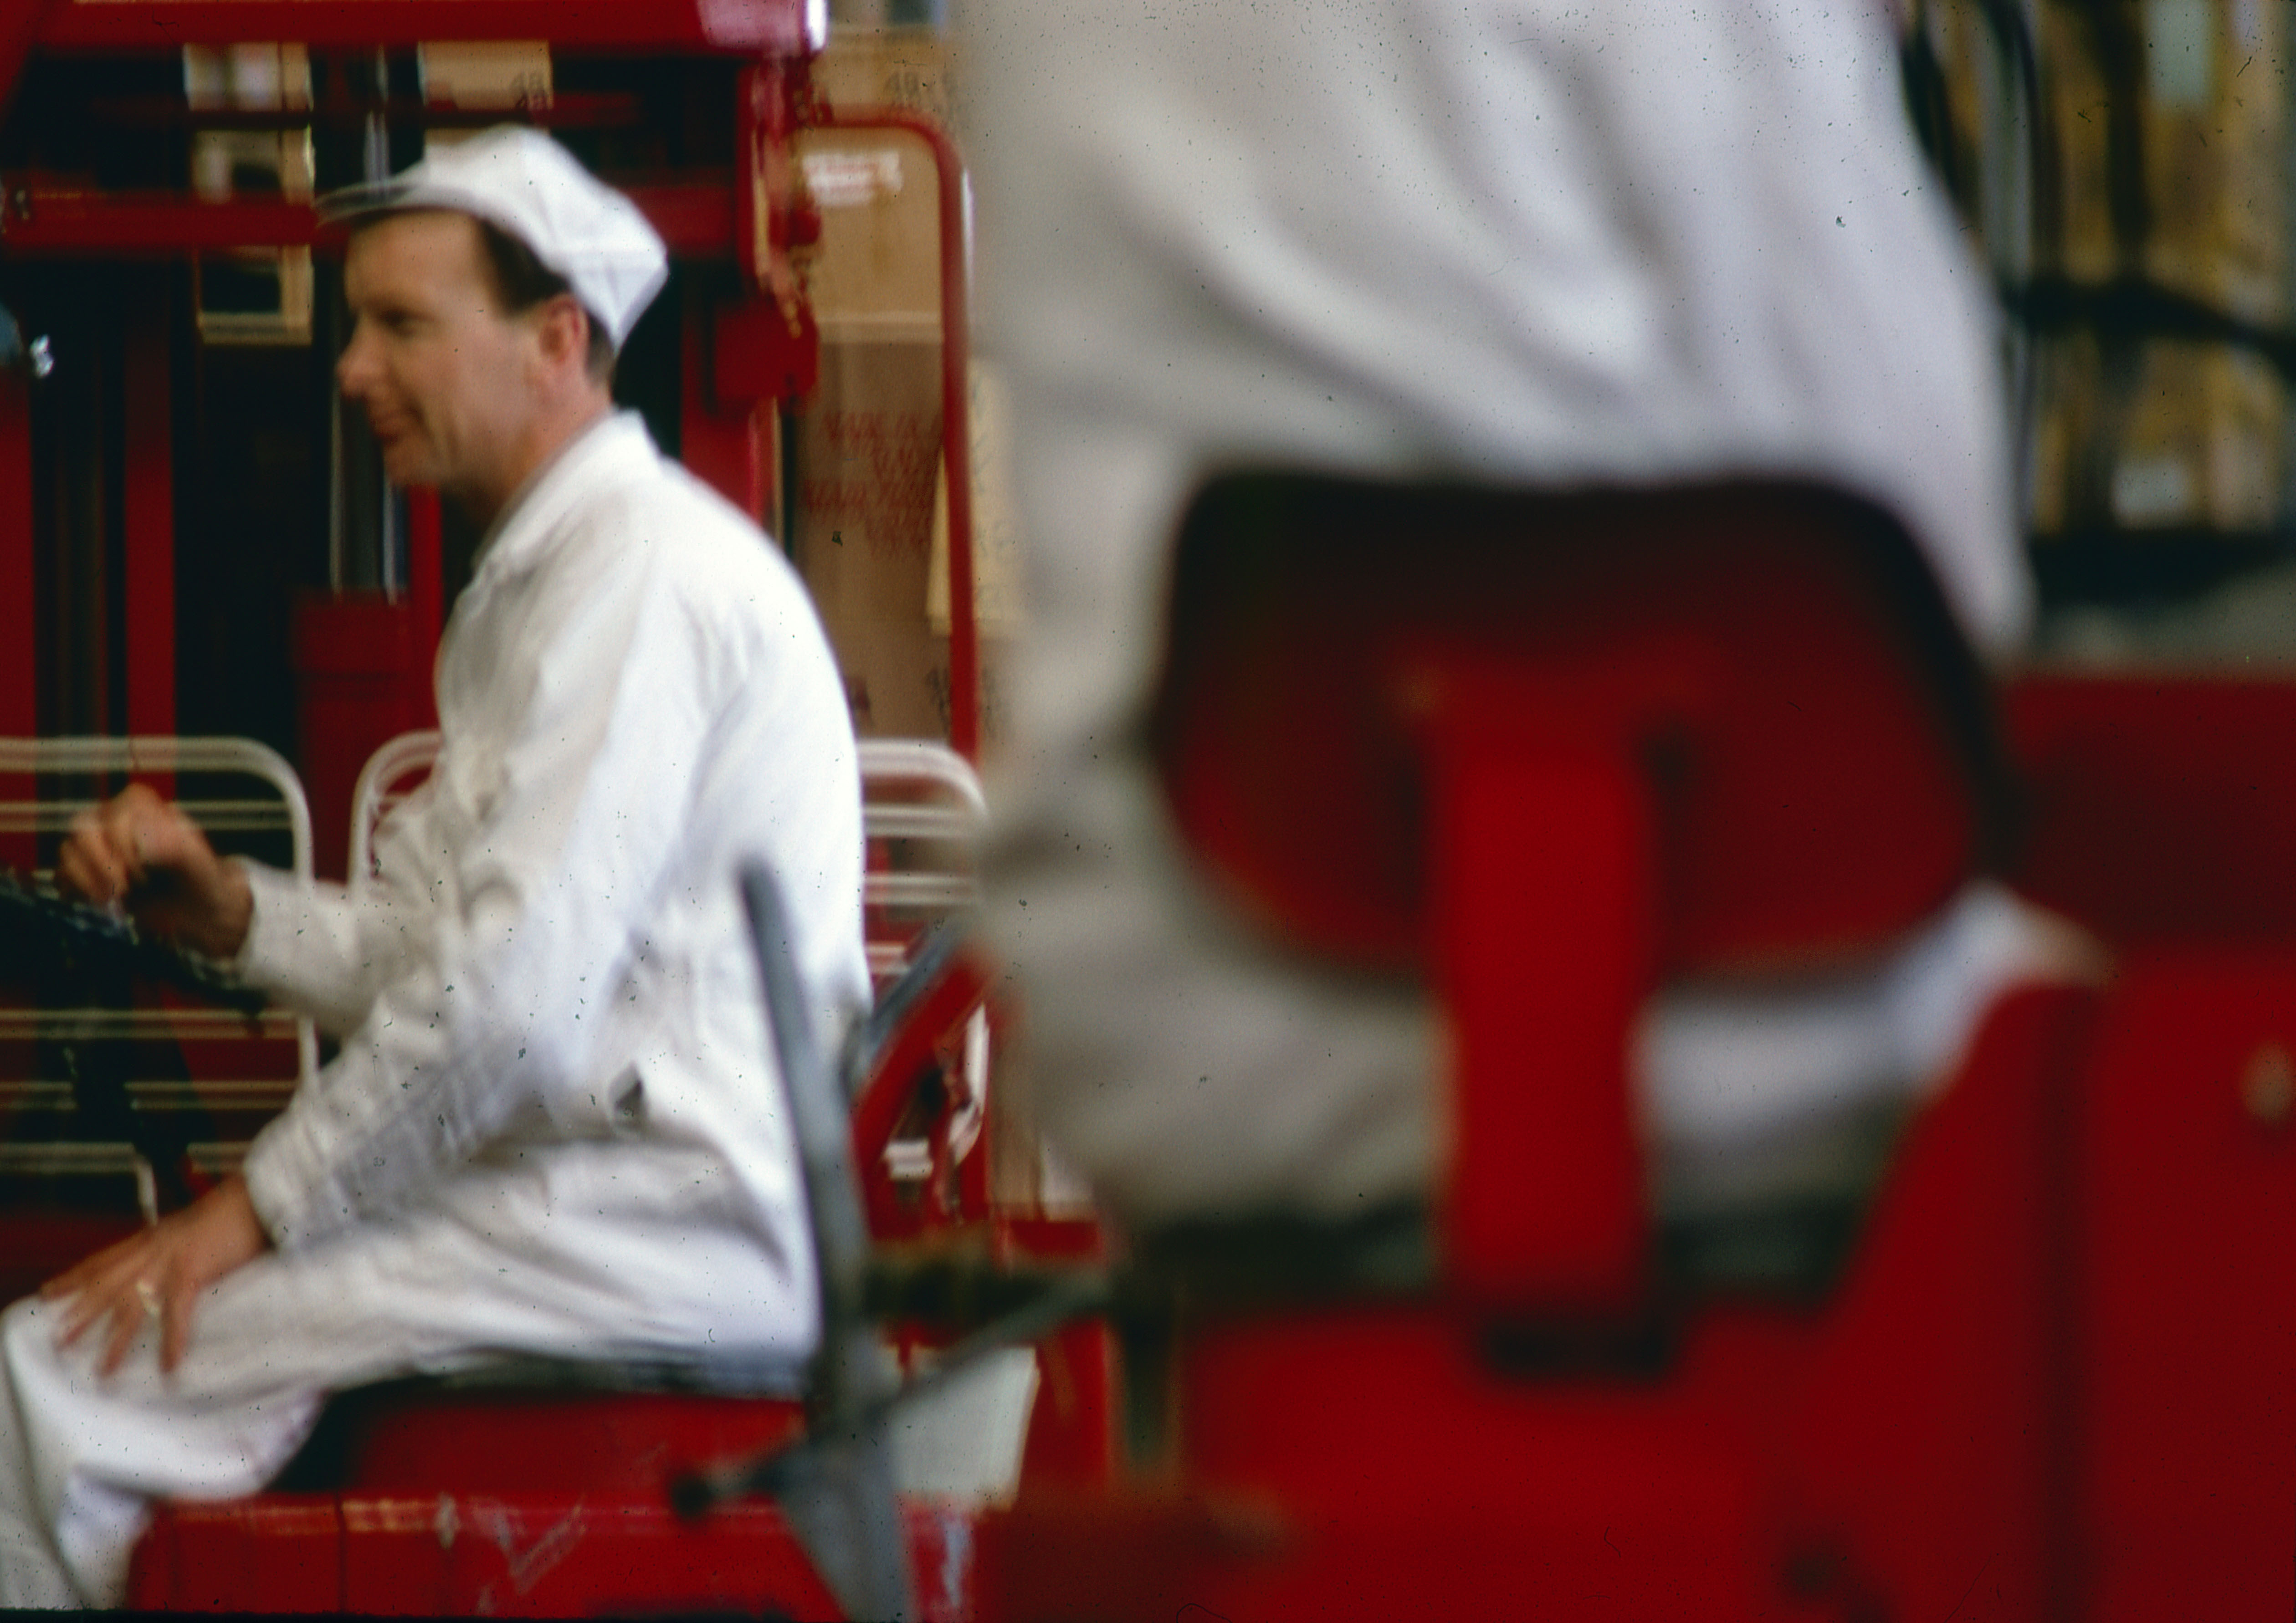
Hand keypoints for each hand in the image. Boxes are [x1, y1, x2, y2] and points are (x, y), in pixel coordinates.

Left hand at [43, 1176, 271, 1374]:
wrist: (261, 1195)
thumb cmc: (238, 1209)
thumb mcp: (198, 1225)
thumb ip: (182, 1244)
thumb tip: (181, 1265)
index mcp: (155, 1235)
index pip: (105, 1258)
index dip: (76, 1276)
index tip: (52, 1291)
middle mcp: (155, 1246)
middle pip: (107, 1284)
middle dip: (82, 1313)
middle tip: (61, 1338)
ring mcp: (170, 1258)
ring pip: (132, 1304)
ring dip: (117, 1339)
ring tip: (105, 1368)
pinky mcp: (193, 1270)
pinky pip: (176, 1312)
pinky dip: (173, 1340)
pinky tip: (169, 1364)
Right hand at [55, 784, 252, 958]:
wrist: (198, 908)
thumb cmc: (203, 879)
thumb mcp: (201, 865)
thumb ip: (178, 850)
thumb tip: (145, 845)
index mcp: (142, 805)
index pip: (116, 818)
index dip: (126, 849)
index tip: (147, 873)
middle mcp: (112, 817)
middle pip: (83, 829)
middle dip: (102, 864)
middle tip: (126, 890)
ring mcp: (96, 842)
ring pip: (68, 850)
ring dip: (89, 880)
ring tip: (117, 899)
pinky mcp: (86, 868)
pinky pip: (62, 872)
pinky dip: (78, 890)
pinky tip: (104, 903)